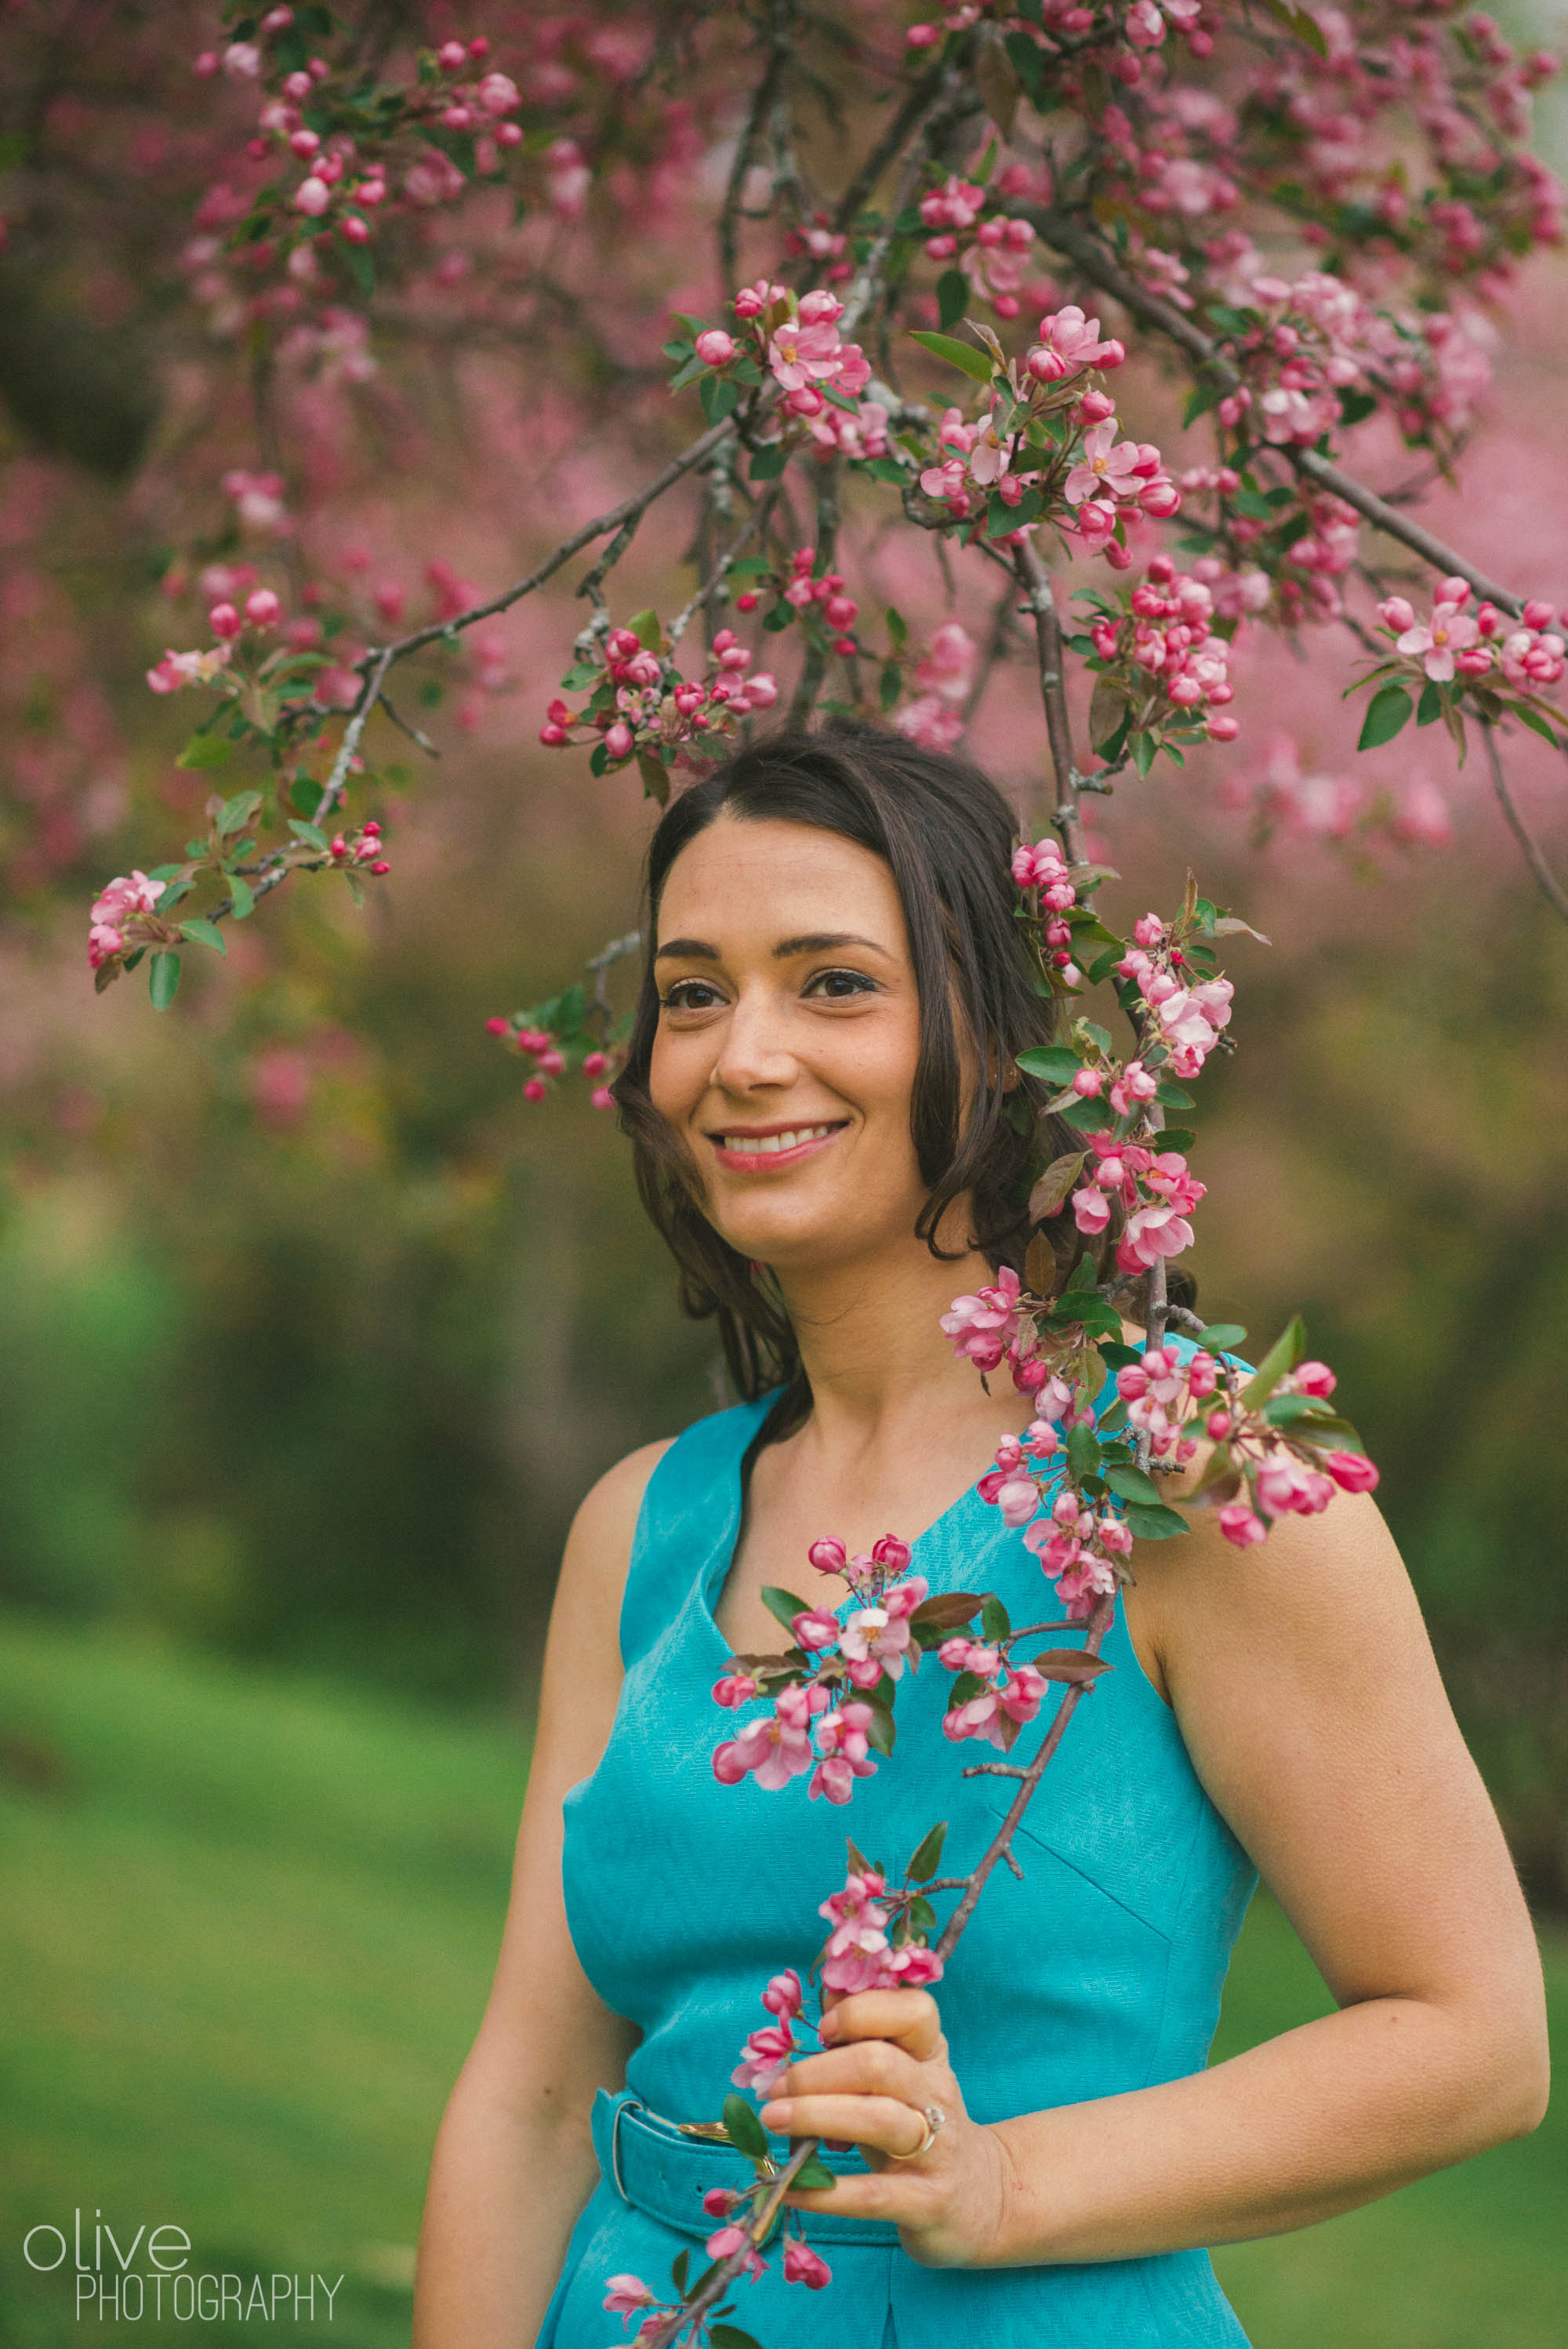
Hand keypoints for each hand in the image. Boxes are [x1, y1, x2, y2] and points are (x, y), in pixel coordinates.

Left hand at [758, 1986, 1011, 2267]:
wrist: (977, 2197)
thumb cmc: (915, 2123)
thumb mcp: (898, 2075)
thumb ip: (863, 2037)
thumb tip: (823, 1991)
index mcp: (929, 2053)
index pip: (914, 2011)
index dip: (862, 2011)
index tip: (822, 2029)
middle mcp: (936, 2092)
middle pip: (879, 2064)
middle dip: (817, 2072)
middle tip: (774, 2089)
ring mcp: (938, 2147)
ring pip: (879, 2120)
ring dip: (816, 2115)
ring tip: (772, 2119)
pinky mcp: (929, 2200)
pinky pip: (874, 2194)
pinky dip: (826, 2192)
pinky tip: (789, 2188)